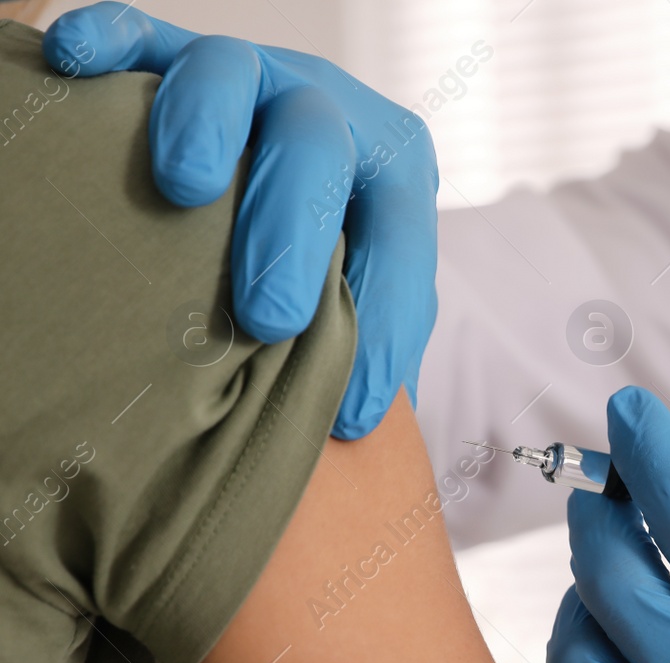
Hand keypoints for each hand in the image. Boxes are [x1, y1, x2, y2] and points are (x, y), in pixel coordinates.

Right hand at [42, 3, 438, 438]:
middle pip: (316, 148)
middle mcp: (328, 110)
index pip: (402, 234)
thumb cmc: (325, 261)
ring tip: (181, 185)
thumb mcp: (361, 295)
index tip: (349, 411)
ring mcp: (249, 75)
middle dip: (294, 232)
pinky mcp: (170, 52)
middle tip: (269, 317)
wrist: (279, 173)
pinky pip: (137, 31)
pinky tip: (75, 65)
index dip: (384, 321)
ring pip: (229, 72)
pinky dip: (108, 39)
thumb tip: (348, 425)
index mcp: (392, 170)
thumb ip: (364, 337)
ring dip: (205, 123)